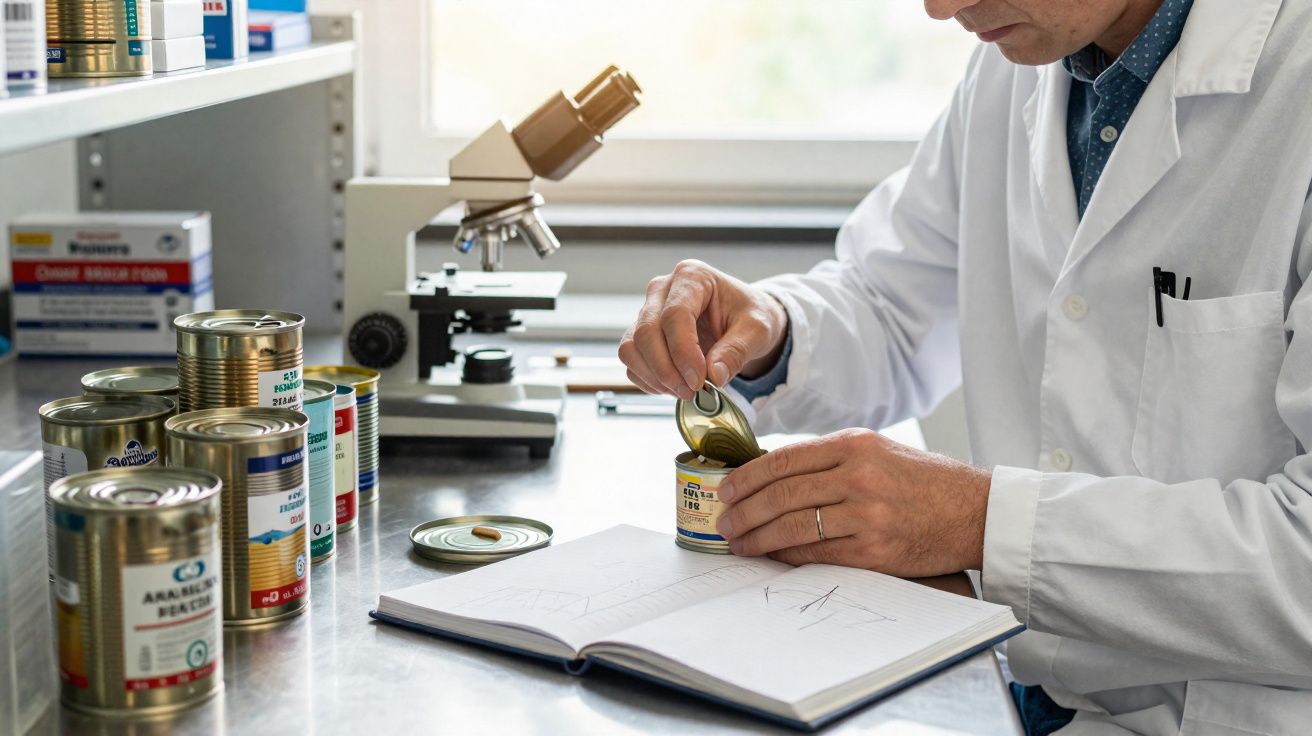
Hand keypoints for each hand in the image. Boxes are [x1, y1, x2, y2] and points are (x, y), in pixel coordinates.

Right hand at [618, 260, 788, 399]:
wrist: (742, 320)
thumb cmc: (749, 316)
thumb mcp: (757, 330)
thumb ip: (737, 351)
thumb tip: (714, 376)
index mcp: (692, 276)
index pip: (675, 314)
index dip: (683, 352)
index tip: (699, 380)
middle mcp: (663, 289)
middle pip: (647, 331)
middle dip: (667, 369)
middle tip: (692, 391)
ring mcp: (647, 311)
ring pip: (632, 347)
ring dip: (655, 377)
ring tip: (684, 391)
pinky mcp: (640, 334)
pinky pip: (631, 361)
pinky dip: (649, 380)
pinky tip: (674, 387)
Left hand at [715, 428, 991, 577]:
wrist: (975, 511)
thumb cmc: (924, 481)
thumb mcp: (878, 449)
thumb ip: (830, 458)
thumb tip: (774, 473)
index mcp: (854, 444)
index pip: (784, 460)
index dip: (747, 477)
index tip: (726, 489)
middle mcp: (858, 476)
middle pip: (781, 494)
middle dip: (744, 510)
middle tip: (724, 521)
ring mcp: (866, 515)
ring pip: (793, 526)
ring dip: (757, 537)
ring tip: (738, 542)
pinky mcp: (875, 550)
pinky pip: (817, 554)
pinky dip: (788, 556)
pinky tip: (772, 556)